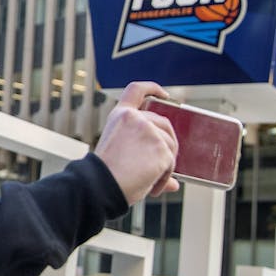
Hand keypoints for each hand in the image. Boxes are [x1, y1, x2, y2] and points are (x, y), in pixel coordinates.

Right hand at [93, 81, 179, 203]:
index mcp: (120, 116)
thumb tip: (173, 184)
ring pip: (170, 146)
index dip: (153, 89)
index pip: (137, 90)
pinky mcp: (161, 147)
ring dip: (164, 166)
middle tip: (158, 166)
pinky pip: (171, 163)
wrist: (101, 186)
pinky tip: (152, 187)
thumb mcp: (120, 155)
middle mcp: (135, 118)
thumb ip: (143, 155)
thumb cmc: (106, 174)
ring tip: (149, 182)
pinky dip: (164, 178)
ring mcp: (149, 131)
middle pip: (164, 123)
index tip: (165, 95)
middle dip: (167, 144)